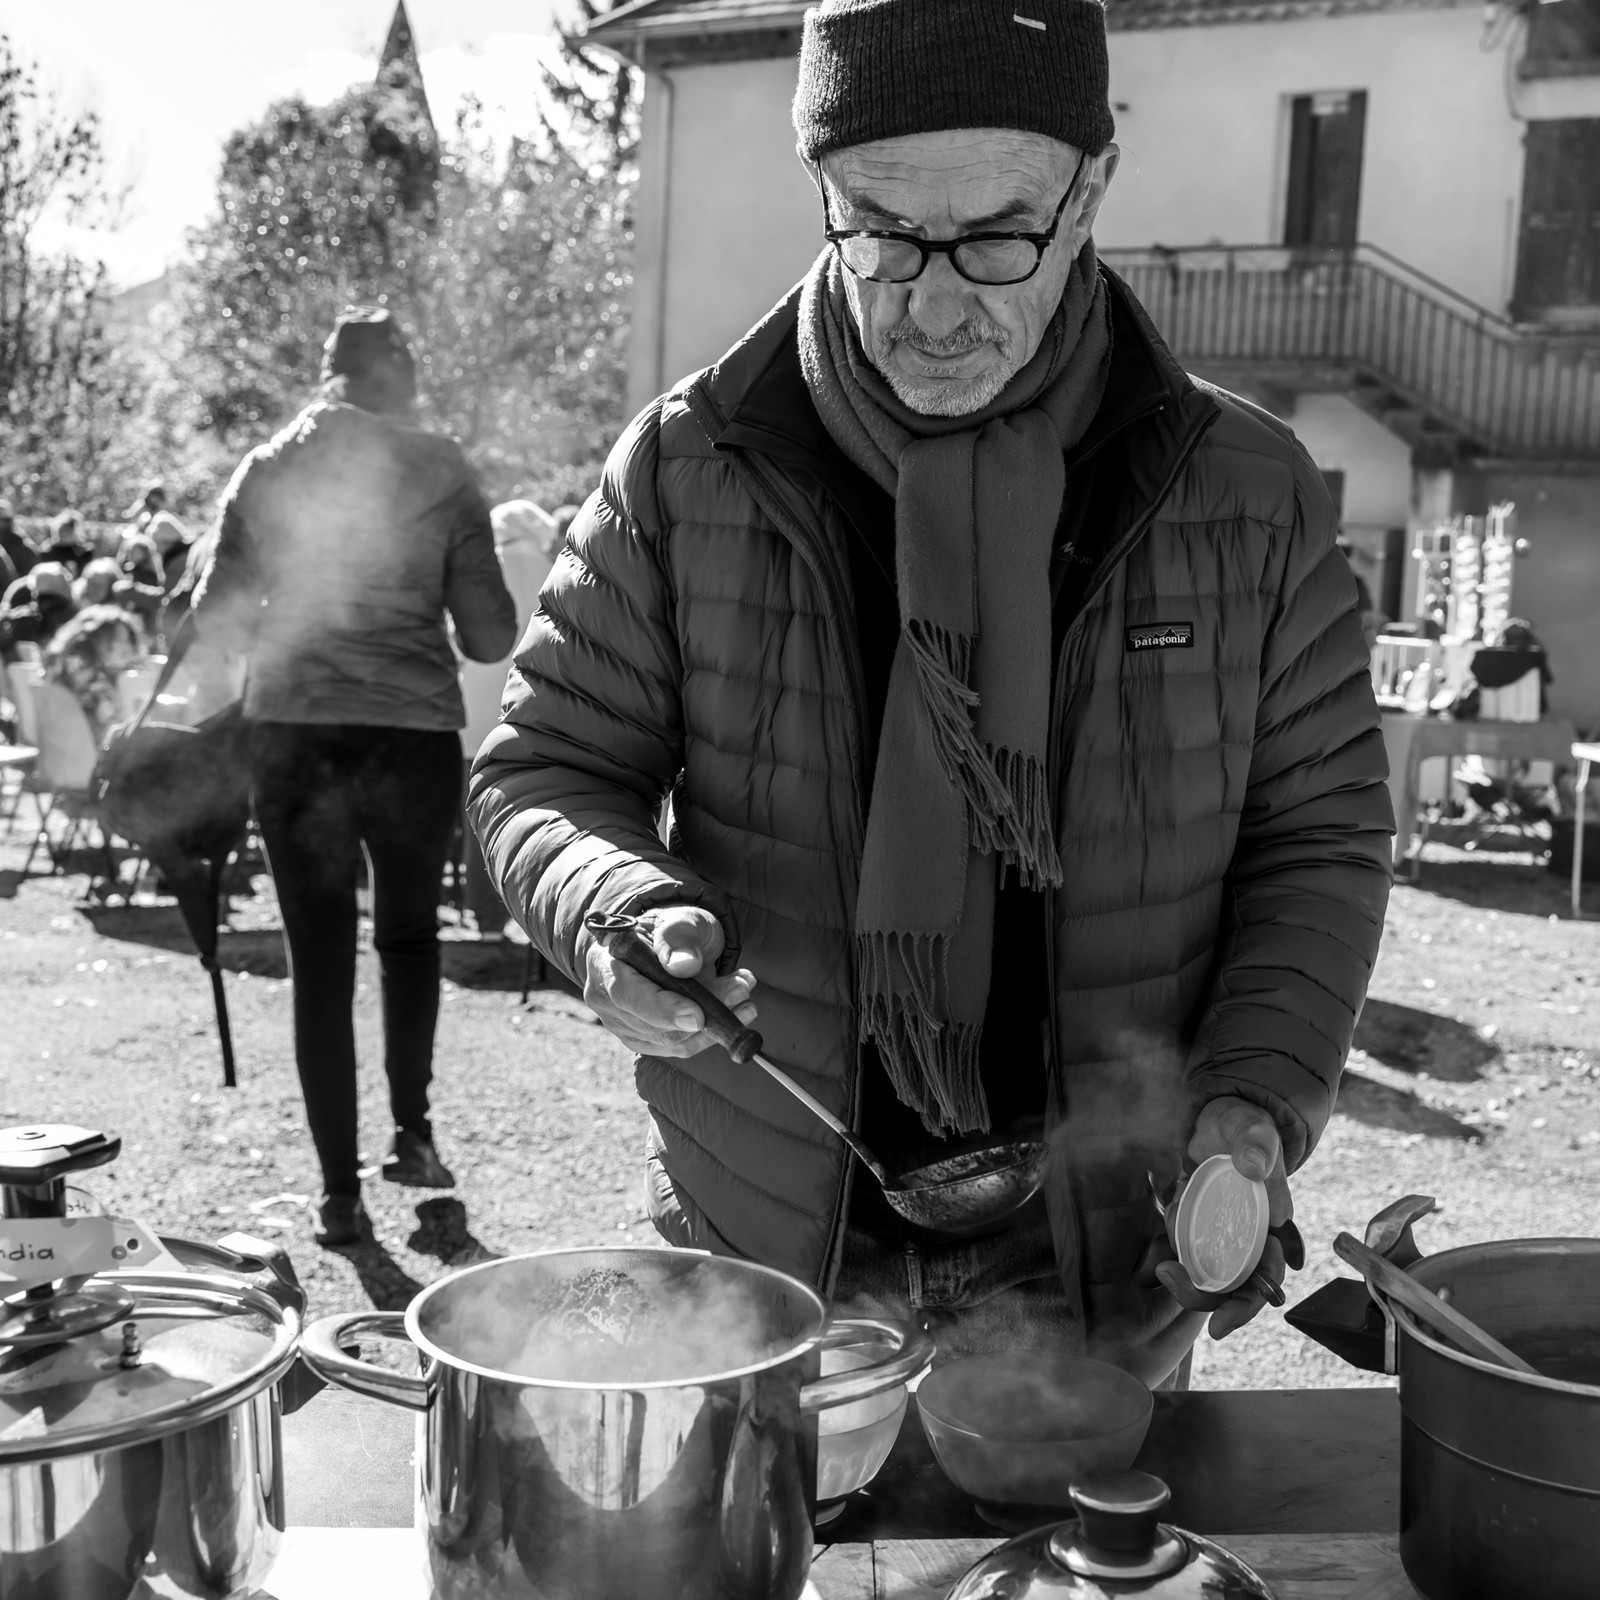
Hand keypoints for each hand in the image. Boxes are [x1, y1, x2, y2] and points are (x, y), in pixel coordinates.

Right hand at [581, 905, 756, 1058]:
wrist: (667, 945)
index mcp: (604, 962)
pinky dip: (712, 1033)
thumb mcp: (678, 918)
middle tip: (742, 988)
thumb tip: (685, 965)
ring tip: (744, 992)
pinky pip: (680, 1046)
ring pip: (671, 1038)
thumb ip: (679, 935)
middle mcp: (606, 1000)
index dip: (662, 1009)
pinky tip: (738, 1010)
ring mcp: (623, 1025)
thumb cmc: (670, 930)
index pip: (627, 995)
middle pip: (654, 1022)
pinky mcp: (645, 1040)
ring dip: (715, 1020)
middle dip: (704, 1008)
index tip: (698, 1015)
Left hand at [1154, 1097, 1295, 1339]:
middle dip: (1203, 1298)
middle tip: (1171, 1282)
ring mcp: (1219, 1233)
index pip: (1267, 1277)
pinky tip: (1153, 1252)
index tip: (1219, 1327)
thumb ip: (1257, 1144)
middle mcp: (1246, 1238)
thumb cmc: (1244, 1126)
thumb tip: (1255, 1170)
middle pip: (1232, 1287)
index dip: (1246, 1306)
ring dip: (1181, 1276)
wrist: (1218, 1116)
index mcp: (1270, 1228)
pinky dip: (1166, 1252)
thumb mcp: (1253, 1128)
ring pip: (1204, 1273)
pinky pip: (1181, 1250)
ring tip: (1159, 1266)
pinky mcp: (1194, 1223)